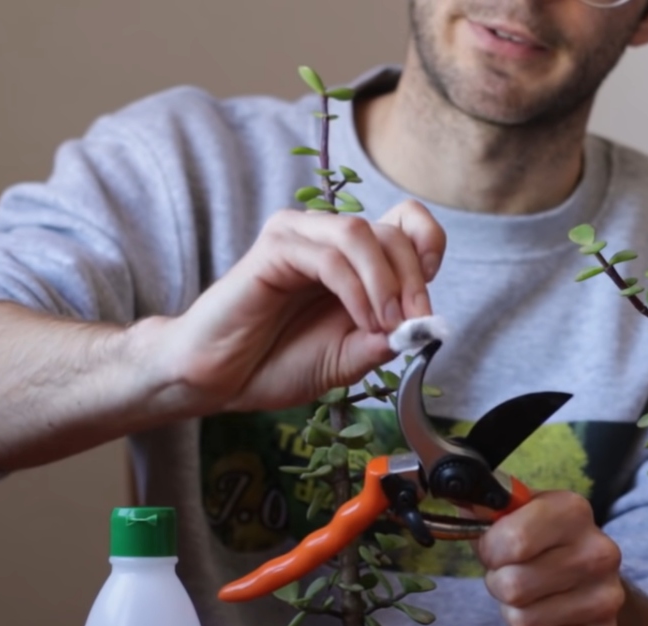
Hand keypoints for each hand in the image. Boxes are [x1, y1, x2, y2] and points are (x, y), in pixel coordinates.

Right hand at [152, 199, 445, 412]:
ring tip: (386, 324)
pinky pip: (329, 257)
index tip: (428, 296)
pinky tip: (360, 319)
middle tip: (414, 322)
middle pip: (391, 232)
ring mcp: (299, 237)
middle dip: (414, 280)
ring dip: (386, 283)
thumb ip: (384, 341)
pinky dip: (356, 289)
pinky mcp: (274, 248)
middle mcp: (327, 238)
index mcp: (353, 258)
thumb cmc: (276, 363)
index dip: (427, 246)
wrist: (219, 380)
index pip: (406, 222)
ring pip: (361, 234)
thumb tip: (422, 327)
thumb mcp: (349, 359)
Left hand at [476, 490, 625, 625]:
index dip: (491, 551)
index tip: (496, 549)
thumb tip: (462, 495)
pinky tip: (545, 622)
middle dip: (500, 586)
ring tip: (531, 598)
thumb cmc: (540, 542)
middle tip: (513, 576)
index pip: (512, 541)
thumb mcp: (514, 513)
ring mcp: (607, 595)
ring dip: (515, 615)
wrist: (586, 574)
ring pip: (524, 623)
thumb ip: (485, 506)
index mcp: (572, 511)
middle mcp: (598, 551)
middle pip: (514, 587)